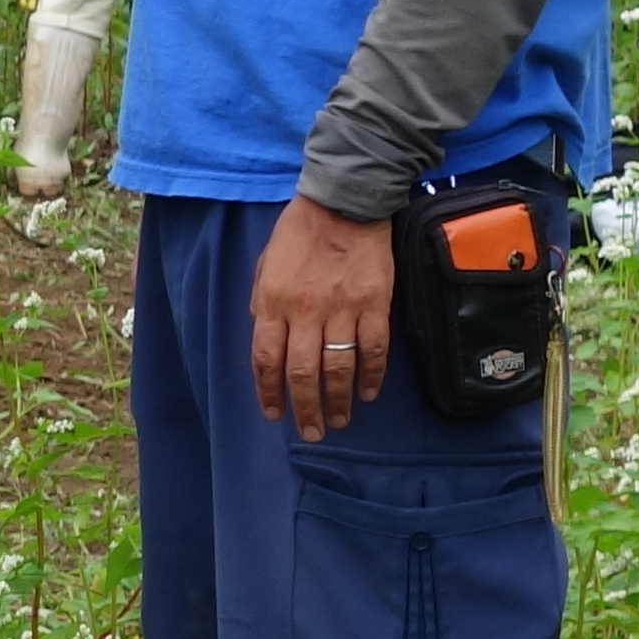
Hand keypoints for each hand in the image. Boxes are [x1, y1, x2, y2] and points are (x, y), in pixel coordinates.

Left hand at [248, 195, 395, 439]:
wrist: (343, 205)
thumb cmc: (297, 234)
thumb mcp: (264, 268)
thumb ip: (263, 306)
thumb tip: (267, 343)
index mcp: (271, 303)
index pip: (265, 359)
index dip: (268, 392)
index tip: (274, 414)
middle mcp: (304, 312)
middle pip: (302, 373)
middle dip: (305, 409)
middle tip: (311, 433)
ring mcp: (342, 310)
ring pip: (338, 368)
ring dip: (338, 401)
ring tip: (339, 421)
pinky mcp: (375, 305)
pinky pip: (373, 350)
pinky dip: (371, 376)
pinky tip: (368, 393)